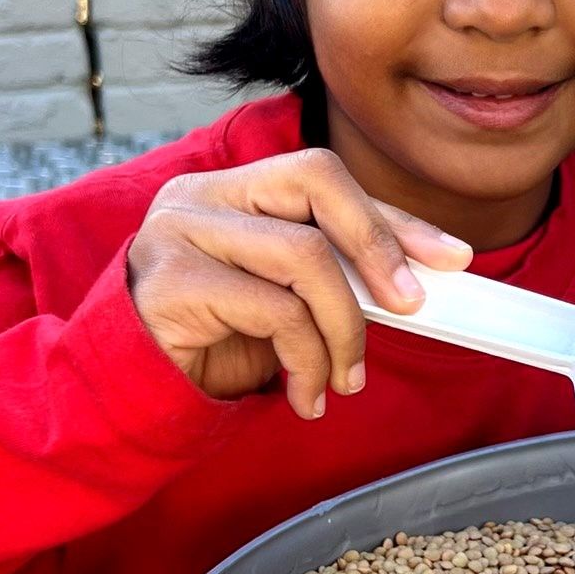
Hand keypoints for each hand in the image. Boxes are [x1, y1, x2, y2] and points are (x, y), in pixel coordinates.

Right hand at [127, 148, 471, 416]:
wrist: (123, 394)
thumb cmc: (209, 344)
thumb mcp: (280, 301)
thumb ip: (329, 278)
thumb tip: (416, 284)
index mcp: (232, 188)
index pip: (325, 179)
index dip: (393, 218)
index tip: (451, 258)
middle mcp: (201, 195)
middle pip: (316, 180)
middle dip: (378, 243)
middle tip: (409, 306)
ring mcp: (179, 231)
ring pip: (304, 256)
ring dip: (345, 328)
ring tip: (345, 378)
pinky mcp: (171, 282)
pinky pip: (276, 312)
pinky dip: (309, 361)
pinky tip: (306, 394)